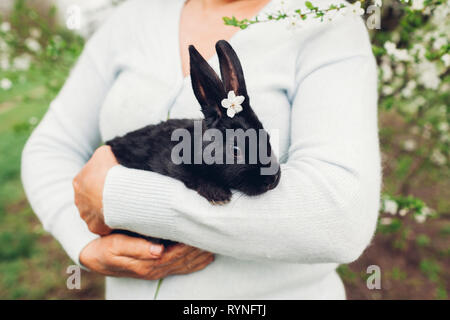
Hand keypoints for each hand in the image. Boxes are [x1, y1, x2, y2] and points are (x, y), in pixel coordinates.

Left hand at [73, 145, 117, 234]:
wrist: (117, 194)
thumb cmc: (111, 172)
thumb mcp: (104, 152)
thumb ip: (102, 154)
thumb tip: (107, 154)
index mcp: (78, 181)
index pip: (90, 179)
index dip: (103, 179)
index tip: (115, 180)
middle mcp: (78, 199)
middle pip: (92, 197)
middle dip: (103, 196)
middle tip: (119, 193)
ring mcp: (85, 214)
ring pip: (97, 212)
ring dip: (107, 209)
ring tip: (122, 205)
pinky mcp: (94, 226)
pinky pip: (103, 225)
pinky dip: (111, 222)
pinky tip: (122, 217)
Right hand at [80, 234, 214, 278]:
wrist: (93, 257)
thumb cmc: (104, 249)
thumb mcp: (115, 246)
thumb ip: (136, 248)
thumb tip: (157, 250)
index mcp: (149, 263)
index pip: (177, 254)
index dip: (191, 245)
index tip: (202, 233)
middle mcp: (156, 268)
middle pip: (185, 260)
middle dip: (200, 249)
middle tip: (214, 236)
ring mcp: (157, 269)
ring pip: (185, 264)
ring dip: (200, 256)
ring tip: (214, 244)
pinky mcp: (157, 267)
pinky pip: (181, 267)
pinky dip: (195, 263)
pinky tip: (205, 257)